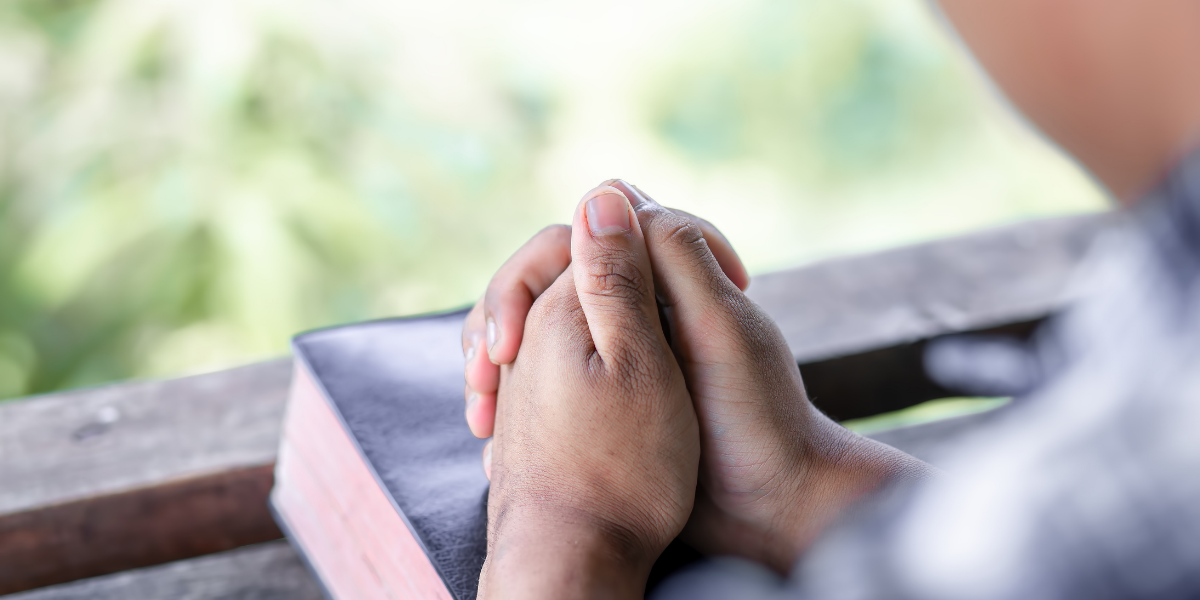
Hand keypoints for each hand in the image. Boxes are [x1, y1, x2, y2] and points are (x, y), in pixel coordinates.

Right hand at [467, 180, 933, 572]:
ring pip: (537, 322)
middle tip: (486, 368)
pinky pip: (546, 370)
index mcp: (670, 270)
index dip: (540, 266)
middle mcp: (641, 297)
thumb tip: (605, 192)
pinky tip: (494, 424)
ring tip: (481, 408)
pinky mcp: (609, 390)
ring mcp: (621, 344)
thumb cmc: (756, 420)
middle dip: (504, 312)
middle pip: (547, 274)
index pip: (584, 230)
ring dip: (499, 353)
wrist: (772, 510)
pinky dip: (515, 390)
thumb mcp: (719, 332)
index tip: (515, 332)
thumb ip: (672, 258)